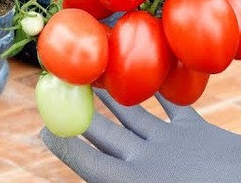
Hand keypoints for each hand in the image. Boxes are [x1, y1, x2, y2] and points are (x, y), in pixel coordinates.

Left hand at [41, 91, 240, 182]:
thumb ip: (126, 172)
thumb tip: (79, 165)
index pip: (89, 163)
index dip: (64, 146)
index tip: (41, 129)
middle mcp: (148, 164)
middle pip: (105, 133)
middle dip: (82, 110)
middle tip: (60, 83)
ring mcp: (172, 148)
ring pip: (133, 115)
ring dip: (113, 93)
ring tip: (92, 71)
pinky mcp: (199, 134)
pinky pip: (172, 108)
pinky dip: (159, 89)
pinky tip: (146, 69)